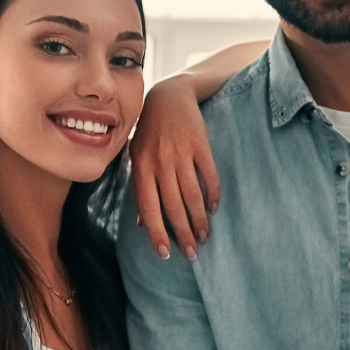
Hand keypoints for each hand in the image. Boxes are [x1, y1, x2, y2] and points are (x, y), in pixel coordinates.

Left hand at [129, 80, 217, 260]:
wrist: (169, 96)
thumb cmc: (149, 131)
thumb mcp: (136, 155)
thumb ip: (138, 187)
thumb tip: (140, 222)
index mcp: (141, 167)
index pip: (148, 208)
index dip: (157, 233)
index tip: (166, 253)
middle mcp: (159, 162)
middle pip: (173, 206)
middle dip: (182, 233)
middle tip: (192, 253)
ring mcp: (181, 153)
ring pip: (192, 194)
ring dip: (199, 219)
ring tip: (204, 236)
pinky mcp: (200, 144)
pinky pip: (208, 175)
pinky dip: (212, 194)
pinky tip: (214, 208)